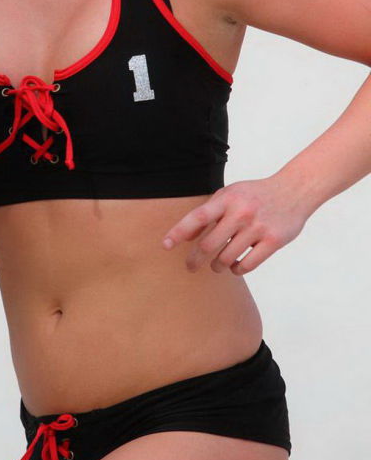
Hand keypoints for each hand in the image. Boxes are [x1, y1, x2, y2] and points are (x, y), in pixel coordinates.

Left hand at [161, 175, 308, 275]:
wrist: (294, 190)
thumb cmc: (255, 194)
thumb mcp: (231, 194)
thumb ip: (209, 211)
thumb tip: (185, 236)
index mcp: (227, 199)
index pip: (197, 217)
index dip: (179, 232)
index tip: (165, 246)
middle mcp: (241, 212)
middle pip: (209, 245)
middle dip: (195, 259)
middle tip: (190, 266)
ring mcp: (258, 227)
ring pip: (226, 258)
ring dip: (217, 266)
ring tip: (216, 266)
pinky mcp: (273, 241)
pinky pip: (247, 265)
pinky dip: (236, 269)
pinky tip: (235, 266)